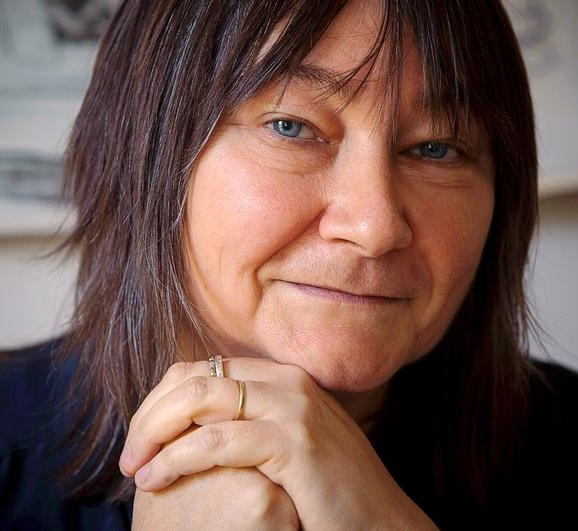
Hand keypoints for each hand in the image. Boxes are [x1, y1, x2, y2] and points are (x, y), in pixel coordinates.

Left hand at [121, 359, 437, 529]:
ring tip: (136, 470)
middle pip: (195, 378)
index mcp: (280, 377)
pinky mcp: (294, 442)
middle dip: (151, 415)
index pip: (203, 369)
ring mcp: (293, 408)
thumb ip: (248, 420)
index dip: (162, 400)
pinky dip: (178, 458)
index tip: (142, 436)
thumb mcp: (283, 441)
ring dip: (155, 434)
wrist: (380, 524)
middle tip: (130, 455)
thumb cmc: (325, 489)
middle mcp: (286, 381)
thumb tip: (193, 422)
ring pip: (200, 400)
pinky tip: (159, 478)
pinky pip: (217, 440)